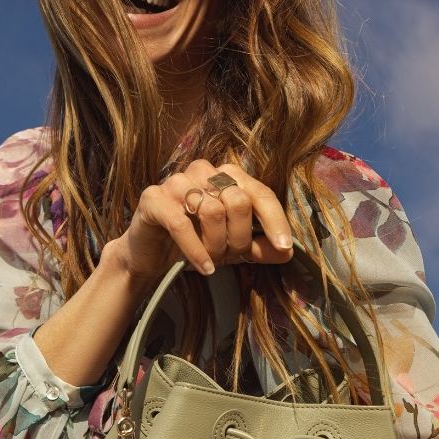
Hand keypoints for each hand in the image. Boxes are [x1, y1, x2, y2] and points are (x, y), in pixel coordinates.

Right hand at [114, 159, 294, 282]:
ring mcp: (177, 181)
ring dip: (215, 245)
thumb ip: (260, 248)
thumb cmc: (196, 243)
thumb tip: (287, 251)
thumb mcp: (234, 247)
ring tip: (211, 259)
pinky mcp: (154, 198)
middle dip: (238, 238)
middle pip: (237, 201)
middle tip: (228, 255)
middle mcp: (204, 170)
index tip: (283, 246)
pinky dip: (196, 251)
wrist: (151, 256)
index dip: (275, 220)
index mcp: (227, 175)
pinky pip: (182, 224)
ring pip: (212, 211)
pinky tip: (203, 268)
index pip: (260, 192)